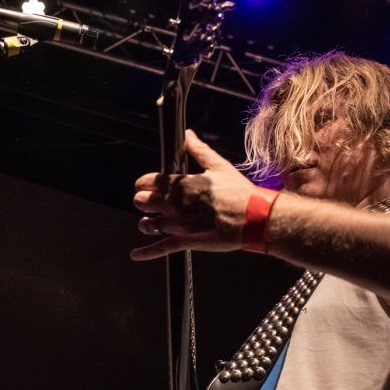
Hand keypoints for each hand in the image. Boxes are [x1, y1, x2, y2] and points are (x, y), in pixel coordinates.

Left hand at [130, 129, 256, 260]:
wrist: (253, 218)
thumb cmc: (239, 192)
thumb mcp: (219, 166)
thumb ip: (199, 150)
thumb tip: (188, 135)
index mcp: (180, 185)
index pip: (147, 182)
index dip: (144, 183)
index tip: (146, 185)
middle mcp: (174, 204)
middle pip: (140, 202)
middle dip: (143, 201)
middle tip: (150, 202)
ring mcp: (177, 224)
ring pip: (147, 225)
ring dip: (146, 222)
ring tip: (150, 221)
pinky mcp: (185, 241)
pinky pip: (159, 248)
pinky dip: (146, 253)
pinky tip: (136, 255)